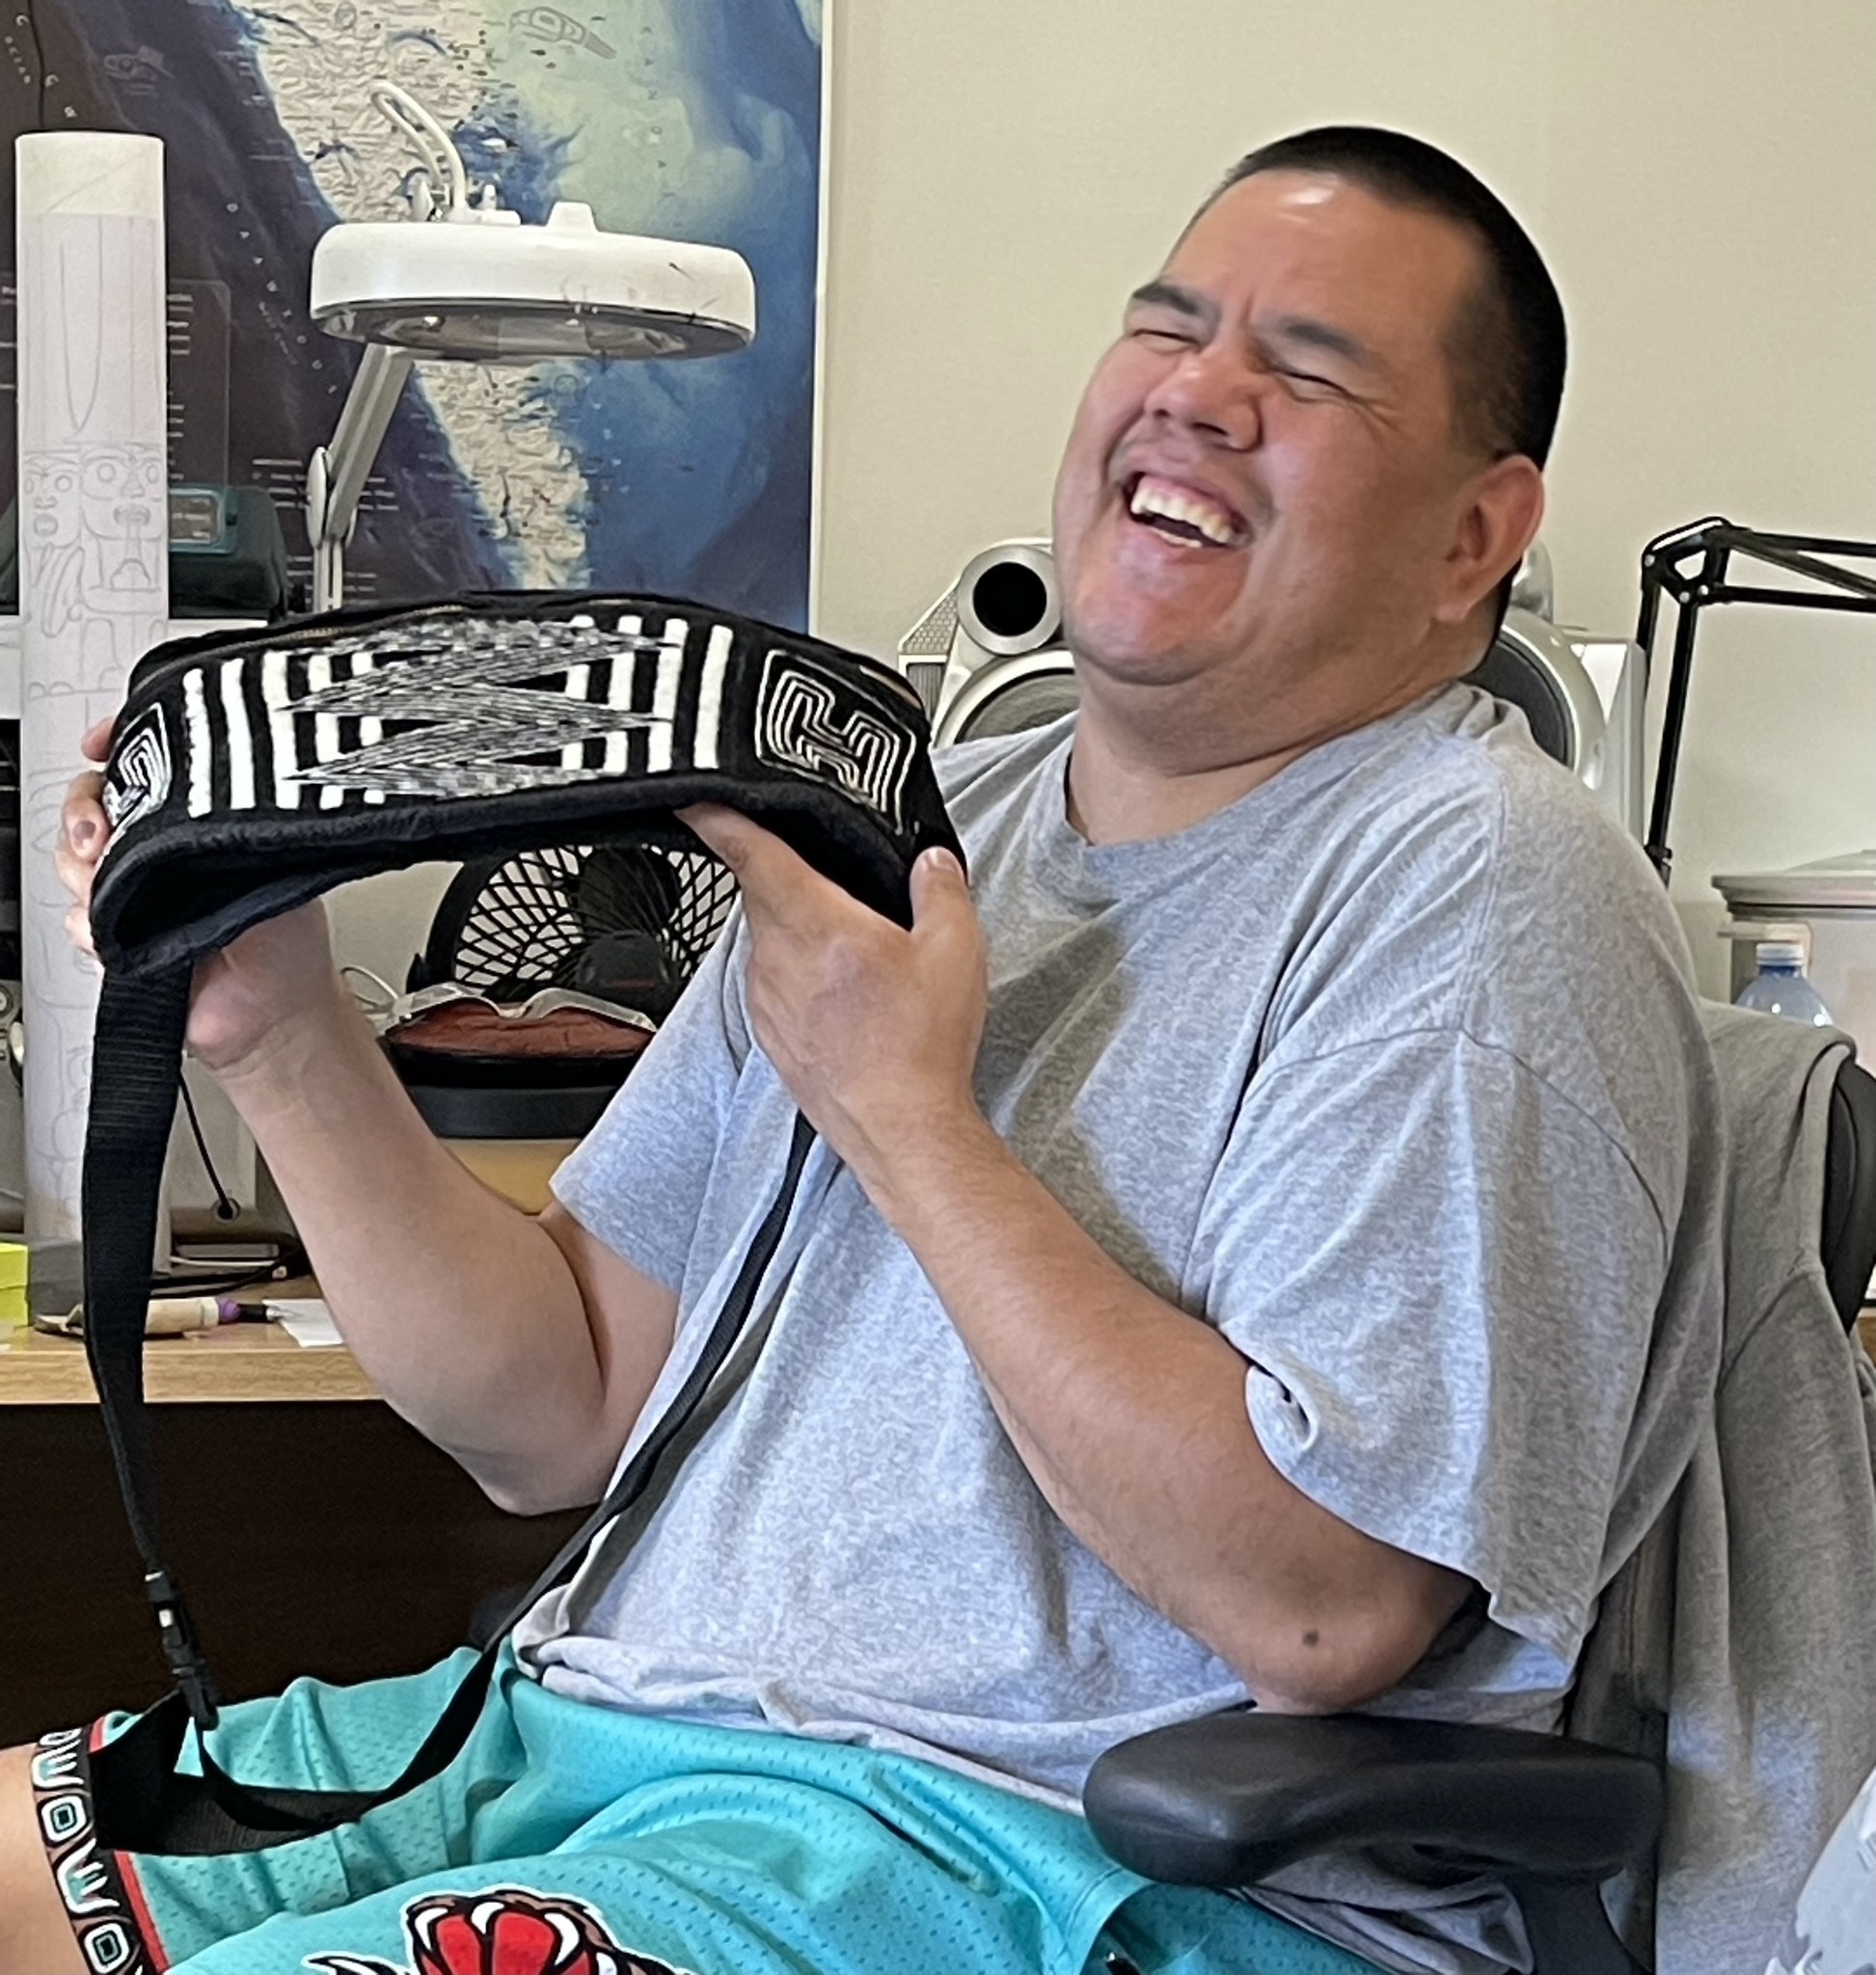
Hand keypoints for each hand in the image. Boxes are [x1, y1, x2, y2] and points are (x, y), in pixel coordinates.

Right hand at [57, 715, 348, 1076]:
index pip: (146, 765)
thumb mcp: (279, 865)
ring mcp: (135, 892)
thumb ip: (238, 829)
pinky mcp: (117, 937)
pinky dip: (90, 923)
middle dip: (86, 810)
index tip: (103, 743)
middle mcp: (161, 850)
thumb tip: (205, 800)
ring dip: (87, 871)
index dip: (119, 745)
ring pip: (74, 858)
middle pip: (93, 803)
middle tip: (102, 832)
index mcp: (200, 821)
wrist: (276, 1016)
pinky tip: (118, 931)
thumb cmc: (291, 941)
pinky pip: (78, 918)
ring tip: (117, 888)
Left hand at [679, 805, 991, 1193]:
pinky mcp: (770, 1034)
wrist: (901, 1129)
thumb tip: (931, 862)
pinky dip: (798, 974)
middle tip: (825, 874)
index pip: (751, 853)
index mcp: (817, 923)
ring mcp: (766, 999)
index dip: (717, 818)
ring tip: (850, 946)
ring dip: (795, 929)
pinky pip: (772, 982)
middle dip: (783, 874)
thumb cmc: (920, 1048)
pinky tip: (841, 993)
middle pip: (760, 892)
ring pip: (766, 939)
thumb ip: (941, 889)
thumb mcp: (955, 950)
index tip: (697, 797)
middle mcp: (778, 958)